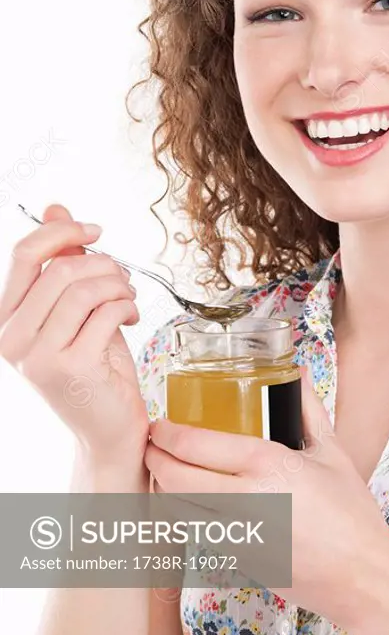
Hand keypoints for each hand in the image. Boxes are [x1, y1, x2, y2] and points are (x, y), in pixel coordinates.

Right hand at [0, 202, 147, 465]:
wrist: (107, 428)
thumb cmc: (93, 364)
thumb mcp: (75, 308)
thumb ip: (61, 260)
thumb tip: (55, 207)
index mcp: (4, 318)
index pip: (24, 254)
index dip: (62, 231)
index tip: (95, 230)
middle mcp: (11, 338)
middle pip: (60, 269)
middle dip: (103, 264)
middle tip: (123, 279)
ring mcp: (38, 356)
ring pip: (84, 288)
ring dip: (118, 285)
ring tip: (128, 297)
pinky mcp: (71, 367)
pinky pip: (105, 312)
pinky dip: (127, 306)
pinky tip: (131, 316)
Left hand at [144, 365, 388, 627]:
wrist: (361, 576)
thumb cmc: (351, 514)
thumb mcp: (333, 452)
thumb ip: (309, 409)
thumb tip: (299, 373)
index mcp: (269, 465)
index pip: (197, 445)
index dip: (168, 434)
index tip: (159, 426)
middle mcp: (247, 500)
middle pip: (175, 478)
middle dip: (155, 459)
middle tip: (151, 446)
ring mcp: (238, 536)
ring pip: (178, 510)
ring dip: (163, 488)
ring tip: (164, 470)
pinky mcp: (237, 561)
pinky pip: (196, 533)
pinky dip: (184, 515)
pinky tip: (189, 503)